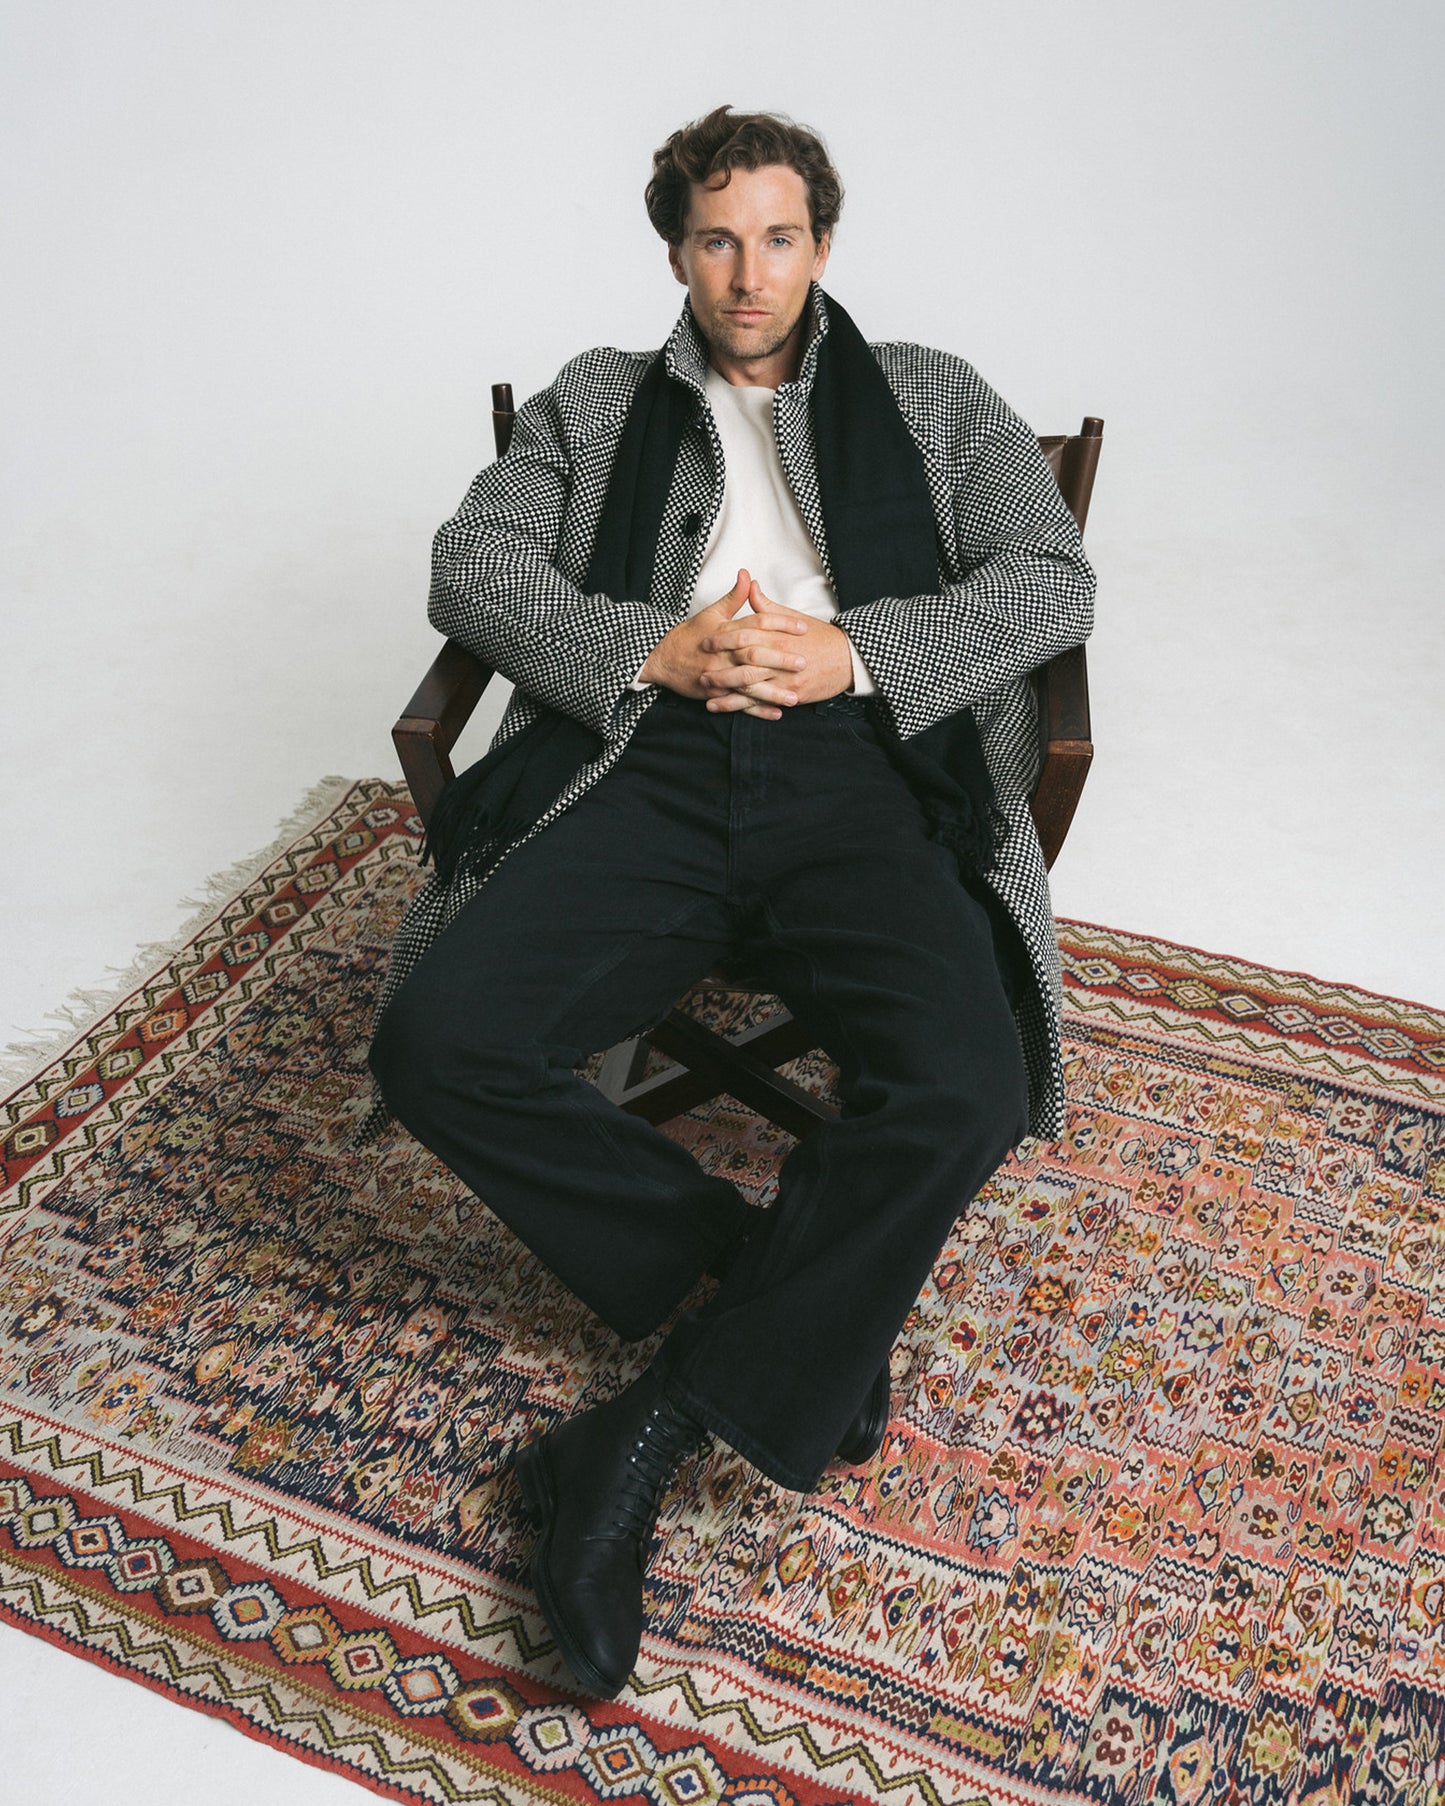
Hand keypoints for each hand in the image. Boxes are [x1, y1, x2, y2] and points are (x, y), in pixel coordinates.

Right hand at [639, 569, 811, 718]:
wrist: (663, 658)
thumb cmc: (690, 635)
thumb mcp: (712, 612)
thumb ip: (734, 596)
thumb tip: (747, 574)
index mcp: (726, 631)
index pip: (757, 624)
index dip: (781, 624)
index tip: (803, 628)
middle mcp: (723, 654)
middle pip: (754, 655)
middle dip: (779, 660)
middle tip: (803, 662)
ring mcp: (718, 675)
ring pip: (748, 684)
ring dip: (772, 692)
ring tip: (794, 696)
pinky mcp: (715, 693)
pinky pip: (738, 704)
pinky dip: (757, 710)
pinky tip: (776, 713)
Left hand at [698, 577, 854, 713]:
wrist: (848, 659)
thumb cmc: (820, 637)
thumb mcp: (793, 617)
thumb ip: (767, 606)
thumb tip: (749, 584)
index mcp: (779, 636)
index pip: (745, 636)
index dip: (723, 639)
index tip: (705, 641)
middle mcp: (781, 659)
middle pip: (744, 664)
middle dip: (720, 669)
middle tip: (699, 671)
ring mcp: (786, 680)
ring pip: (751, 688)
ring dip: (727, 692)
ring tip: (707, 693)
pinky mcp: (792, 696)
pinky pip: (764, 704)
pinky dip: (744, 708)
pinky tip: (728, 708)